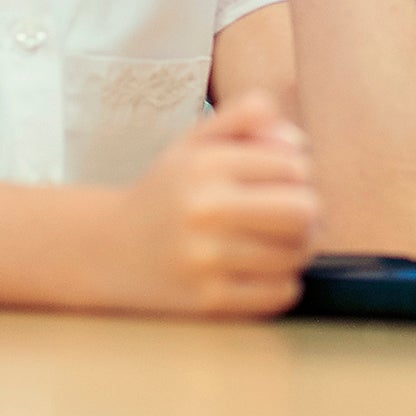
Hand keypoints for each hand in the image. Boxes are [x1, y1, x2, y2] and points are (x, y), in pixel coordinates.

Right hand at [111, 91, 319, 316]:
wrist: (107, 249)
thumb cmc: (169, 190)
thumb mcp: (198, 138)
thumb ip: (248, 115)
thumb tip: (297, 142)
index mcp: (206, 164)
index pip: (295, 166)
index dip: (299, 173)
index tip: (281, 181)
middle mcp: (205, 210)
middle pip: (305, 211)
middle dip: (307, 211)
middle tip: (291, 215)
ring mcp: (205, 259)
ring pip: (298, 253)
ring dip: (296, 248)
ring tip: (271, 241)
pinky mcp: (209, 301)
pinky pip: (282, 292)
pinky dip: (282, 282)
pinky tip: (260, 270)